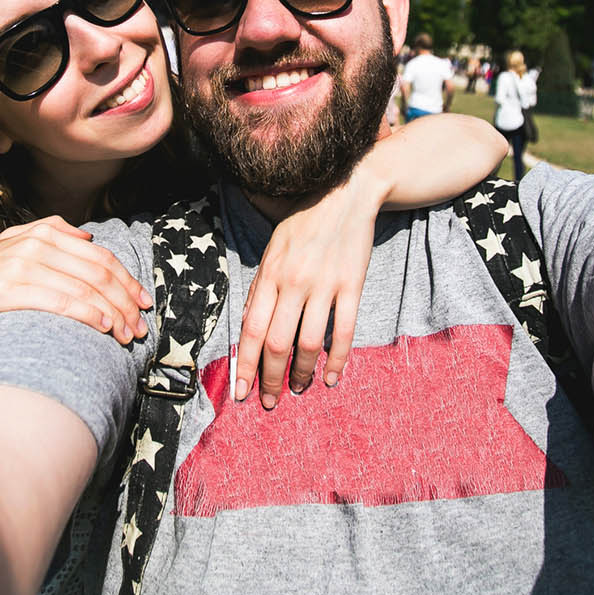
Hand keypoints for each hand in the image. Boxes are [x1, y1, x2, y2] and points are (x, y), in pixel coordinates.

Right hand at [0, 217, 152, 414]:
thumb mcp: (12, 252)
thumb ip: (47, 235)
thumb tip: (87, 234)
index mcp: (39, 232)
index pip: (98, 255)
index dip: (126, 279)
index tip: (144, 303)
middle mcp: (30, 243)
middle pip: (96, 271)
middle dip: (124, 300)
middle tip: (141, 327)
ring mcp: (15, 264)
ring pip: (83, 287)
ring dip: (112, 313)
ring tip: (127, 335)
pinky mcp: (3, 289)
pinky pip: (59, 301)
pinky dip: (87, 315)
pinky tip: (103, 328)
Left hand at [234, 176, 379, 408]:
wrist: (347, 193)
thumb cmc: (303, 222)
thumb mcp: (272, 249)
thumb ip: (261, 287)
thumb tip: (249, 324)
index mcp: (270, 273)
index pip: (250, 329)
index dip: (244, 364)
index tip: (241, 392)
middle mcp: (294, 282)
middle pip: (276, 343)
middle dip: (270, 379)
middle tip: (269, 401)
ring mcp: (325, 285)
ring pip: (308, 343)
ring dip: (302, 374)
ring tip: (299, 389)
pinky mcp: (352, 286)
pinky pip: (343, 332)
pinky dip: (337, 360)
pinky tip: (331, 378)